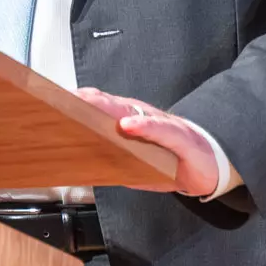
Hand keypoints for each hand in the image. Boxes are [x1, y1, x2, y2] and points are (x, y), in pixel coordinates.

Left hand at [76, 87, 221, 197]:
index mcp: (131, 123)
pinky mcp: (180, 136)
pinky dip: (145, 126)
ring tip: (89, 104)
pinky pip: (161, 128)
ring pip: (132, 111)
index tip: (53, 102)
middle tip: (63, 99)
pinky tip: (129, 126)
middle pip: (110, 105)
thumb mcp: (137, 165)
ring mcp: (162, 124)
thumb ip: (113, 161)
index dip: (78, 105)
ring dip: (108, 107)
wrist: (212, 166)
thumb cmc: (174, 161)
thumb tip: (85, 163)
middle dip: (86, 101)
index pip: (100, 110)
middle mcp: (144, 119)